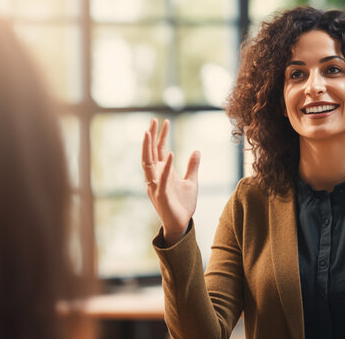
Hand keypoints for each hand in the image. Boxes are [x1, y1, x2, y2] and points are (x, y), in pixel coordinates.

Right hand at [142, 118, 200, 245]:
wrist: (181, 224)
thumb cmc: (183, 204)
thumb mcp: (191, 181)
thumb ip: (192, 166)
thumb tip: (196, 150)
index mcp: (163, 172)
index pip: (159, 150)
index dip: (160, 135)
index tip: (164, 121)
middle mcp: (156, 176)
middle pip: (150, 152)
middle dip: (151, 136)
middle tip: (152, 120)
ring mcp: (156, 185)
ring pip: (148, 163)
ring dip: (148, 148)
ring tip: (149, 132)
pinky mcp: (161, 195)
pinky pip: (162, 179)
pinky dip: (166, 167)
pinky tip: (170, 154)